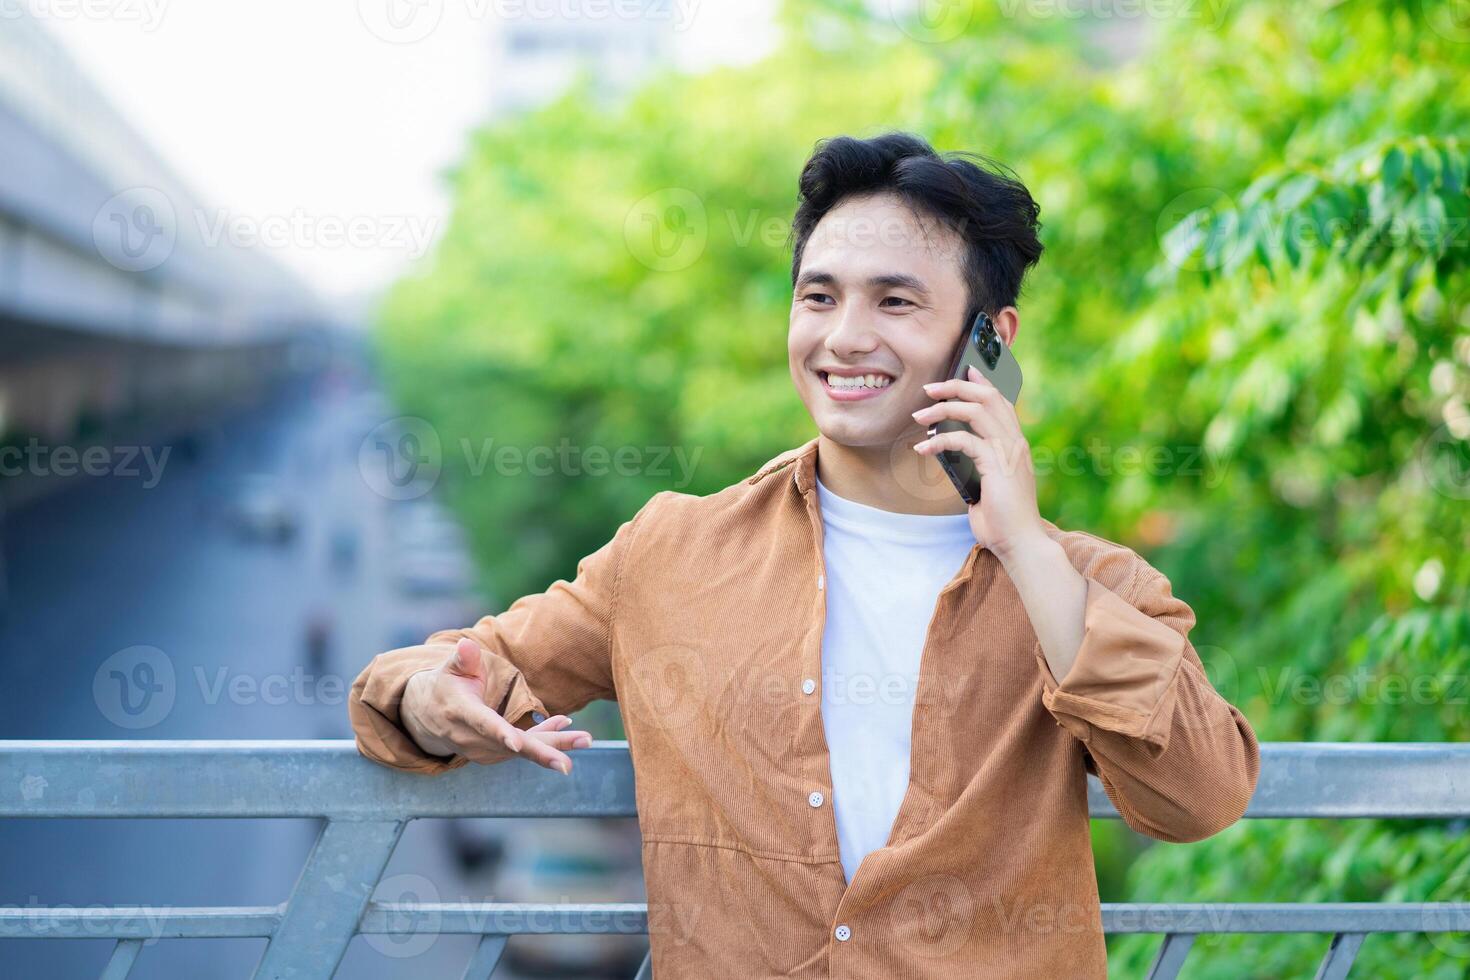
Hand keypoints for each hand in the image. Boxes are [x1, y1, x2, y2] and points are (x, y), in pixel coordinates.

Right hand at [400, 637, 591, 773]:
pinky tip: (564, 725)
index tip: (516, 744)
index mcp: (460, 712)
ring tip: (584, 738)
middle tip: (567, 765)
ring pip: (521, 750)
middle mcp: (470, 738)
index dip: (499, 734)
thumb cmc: (445, 685)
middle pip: (510, 747)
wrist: (425, 716)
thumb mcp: (449, 668)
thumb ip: (462, 659)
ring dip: (552, 745)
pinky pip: (521, 749)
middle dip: (541, 754)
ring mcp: (480, 750)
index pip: (482, 724)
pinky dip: (544, 739)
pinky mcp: (491, 755)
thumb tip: (467, 645)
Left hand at [910, 365, 1046, 559]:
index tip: (963, 371)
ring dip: (943, 409)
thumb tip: (951, 452)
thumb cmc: (1001, 518)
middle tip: (930, 389)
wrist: (1019, 542)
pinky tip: (923, 447)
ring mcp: (1008, 452)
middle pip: (988, 397)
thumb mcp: (986, 484)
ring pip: (976, 411)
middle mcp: (1014, 442)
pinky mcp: (997, 465)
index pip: (1000, 402)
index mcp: (1014, 444)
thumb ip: (976, 464)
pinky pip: (964, 440)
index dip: (982, 383)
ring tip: (919, 415)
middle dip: (956, 387)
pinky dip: (940, 440)